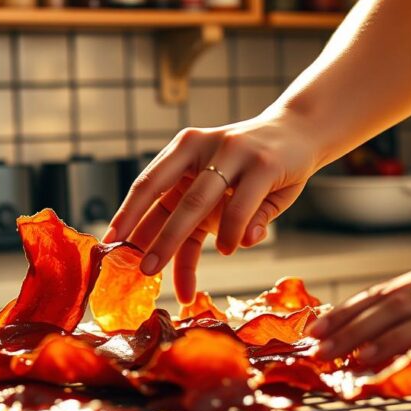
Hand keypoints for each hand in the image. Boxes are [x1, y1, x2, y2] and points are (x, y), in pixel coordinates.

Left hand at [105, 111, 321, 303]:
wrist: (300, 131)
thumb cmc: (251, 168)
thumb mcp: (218, 192)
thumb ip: (197, 226)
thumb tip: (179, 275)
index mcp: (184, 150)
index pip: (147, 184)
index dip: (128, 213)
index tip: (111, 241)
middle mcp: (202, 147)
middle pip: (169, 200)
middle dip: (154, 239)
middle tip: (142, 269)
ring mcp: (232, 154)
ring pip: (198, 205)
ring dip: (181, 242)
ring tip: (178, 279)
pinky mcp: (263, 165)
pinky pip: (240, 209)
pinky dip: (232, 234)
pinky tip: (229, 250)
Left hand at [308, 255, 410, 364]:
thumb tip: (406, 346)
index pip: (383, 292)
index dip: (347, 310)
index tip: (317, 329)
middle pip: (382, 299)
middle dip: (343, 324)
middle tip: (312, 346)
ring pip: (399, 311)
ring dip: (359, 335)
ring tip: (332, 356)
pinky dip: (396, 343)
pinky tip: (374, 359)